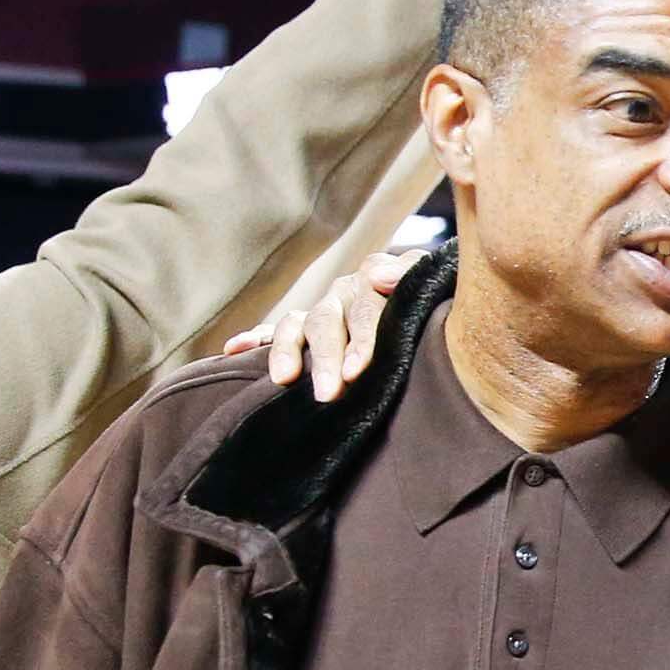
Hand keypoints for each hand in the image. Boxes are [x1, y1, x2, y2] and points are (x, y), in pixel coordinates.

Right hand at [223, 247, 427, 400]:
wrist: (433, 313)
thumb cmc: (435, 309)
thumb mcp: (433, 288)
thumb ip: (414, 276)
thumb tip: (378, 278)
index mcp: (373, 281)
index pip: (364, 305)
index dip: (362, 337)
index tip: (357, 370)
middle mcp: (343, 294)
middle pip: (327, 320)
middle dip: (325, 358)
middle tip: (328, 393)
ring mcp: (322, 311)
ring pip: (297, 326)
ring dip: (287, 351)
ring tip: (283, 379)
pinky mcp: (305, 329)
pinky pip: (276, 332)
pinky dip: (257, 339)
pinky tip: (234, 349)